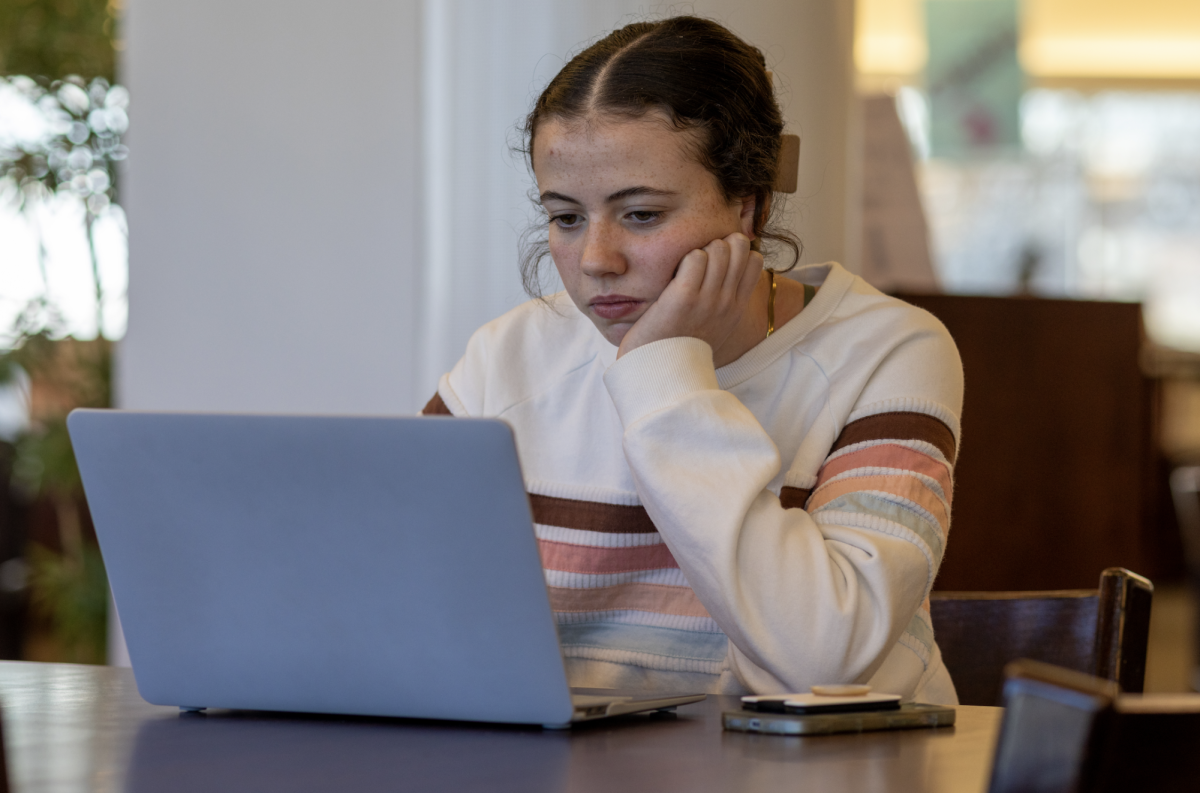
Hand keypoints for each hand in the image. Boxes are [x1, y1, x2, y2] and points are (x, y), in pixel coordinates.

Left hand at [617, 233, 763, 359]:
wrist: (661, 374)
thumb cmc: (680, 347)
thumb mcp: (714, 327)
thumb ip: (723, 302)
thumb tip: (723, 277)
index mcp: (736, 308)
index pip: (754, 260)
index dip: (736, 251)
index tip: (717, 261)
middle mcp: (727, 302)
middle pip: (738, 247)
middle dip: (719, 243)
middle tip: (700, 259)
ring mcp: (707, 299)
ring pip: (718, 248)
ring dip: (701, 249)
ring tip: (686, 267)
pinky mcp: (684, 297)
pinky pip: (695, 257)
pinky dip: (686, 258)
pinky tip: (676, 274)